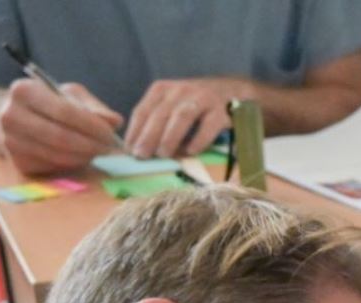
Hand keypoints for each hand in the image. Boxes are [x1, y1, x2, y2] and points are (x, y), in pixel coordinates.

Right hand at [0, 79, 123, 174]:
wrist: (13, 118)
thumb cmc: (47, 103)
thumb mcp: (68, 95)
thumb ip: (93, 107)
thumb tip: (116, 122)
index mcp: (23, 91)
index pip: (64, 111)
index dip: (91, 125)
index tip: (111, 134)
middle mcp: (10, 116)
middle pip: (60, 137)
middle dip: (90, 145)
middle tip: (110, 148)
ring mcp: (11, 142)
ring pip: (58, 155)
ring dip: (84, 157)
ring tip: (98, 151)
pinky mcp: (18, 163)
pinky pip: (52, 166)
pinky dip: (72, 164)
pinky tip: (80, 157)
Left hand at [127, 77, 246, 158]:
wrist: (231, 90)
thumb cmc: (195, 104)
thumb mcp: (171, 104)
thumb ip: (156, 121)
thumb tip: (139, 148)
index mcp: (163, 89)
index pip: (143, 110)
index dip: (135, 131)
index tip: (129, 151)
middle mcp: (181, 90)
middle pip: (161, 113)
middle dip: (149, 135)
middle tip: (142, 155)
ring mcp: (203, 98)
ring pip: (182, 116)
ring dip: (170, 136)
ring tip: (163, 154)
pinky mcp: (222, 110)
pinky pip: (208, 125)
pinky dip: (198, 139)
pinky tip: (191, 151)